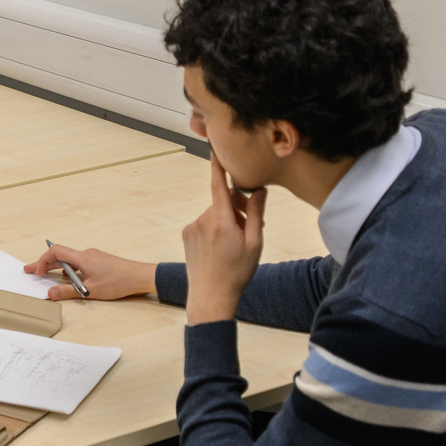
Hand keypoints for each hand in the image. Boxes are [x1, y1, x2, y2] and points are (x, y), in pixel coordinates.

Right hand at [23, 245, 156, 300]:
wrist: (140, 276)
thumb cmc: (118, 282)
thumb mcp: (91, 290)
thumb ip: (69, 292)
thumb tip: (50, 293)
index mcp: (82, 258)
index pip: (56, 252)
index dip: (43, 261)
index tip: (38, 273)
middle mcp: (86, 254)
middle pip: (60, 255)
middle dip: (44, 264)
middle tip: (30, 271)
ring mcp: (93, 257)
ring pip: (69, 259)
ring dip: (56, 267)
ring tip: (46, 275)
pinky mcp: (98, 261)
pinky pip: (78, 263)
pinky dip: (69, 269)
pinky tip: (69, 279)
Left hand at [182, 154, 265, 323]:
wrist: (210, 296)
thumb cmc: (237, 272)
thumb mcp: (254, 243)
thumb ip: (256, 214)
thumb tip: (259, 190)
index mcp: (221, 220)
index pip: (219, 185)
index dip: (219, 166)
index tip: (215, 148)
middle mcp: (203, 220)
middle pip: (222, 201)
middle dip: (238, 207)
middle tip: (252, 227)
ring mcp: (192, 227)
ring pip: (214, 213)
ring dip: (227, 219)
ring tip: (237, 242)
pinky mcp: (186, 234)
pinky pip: (204, 223)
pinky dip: (215, 227)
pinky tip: (221, 246)